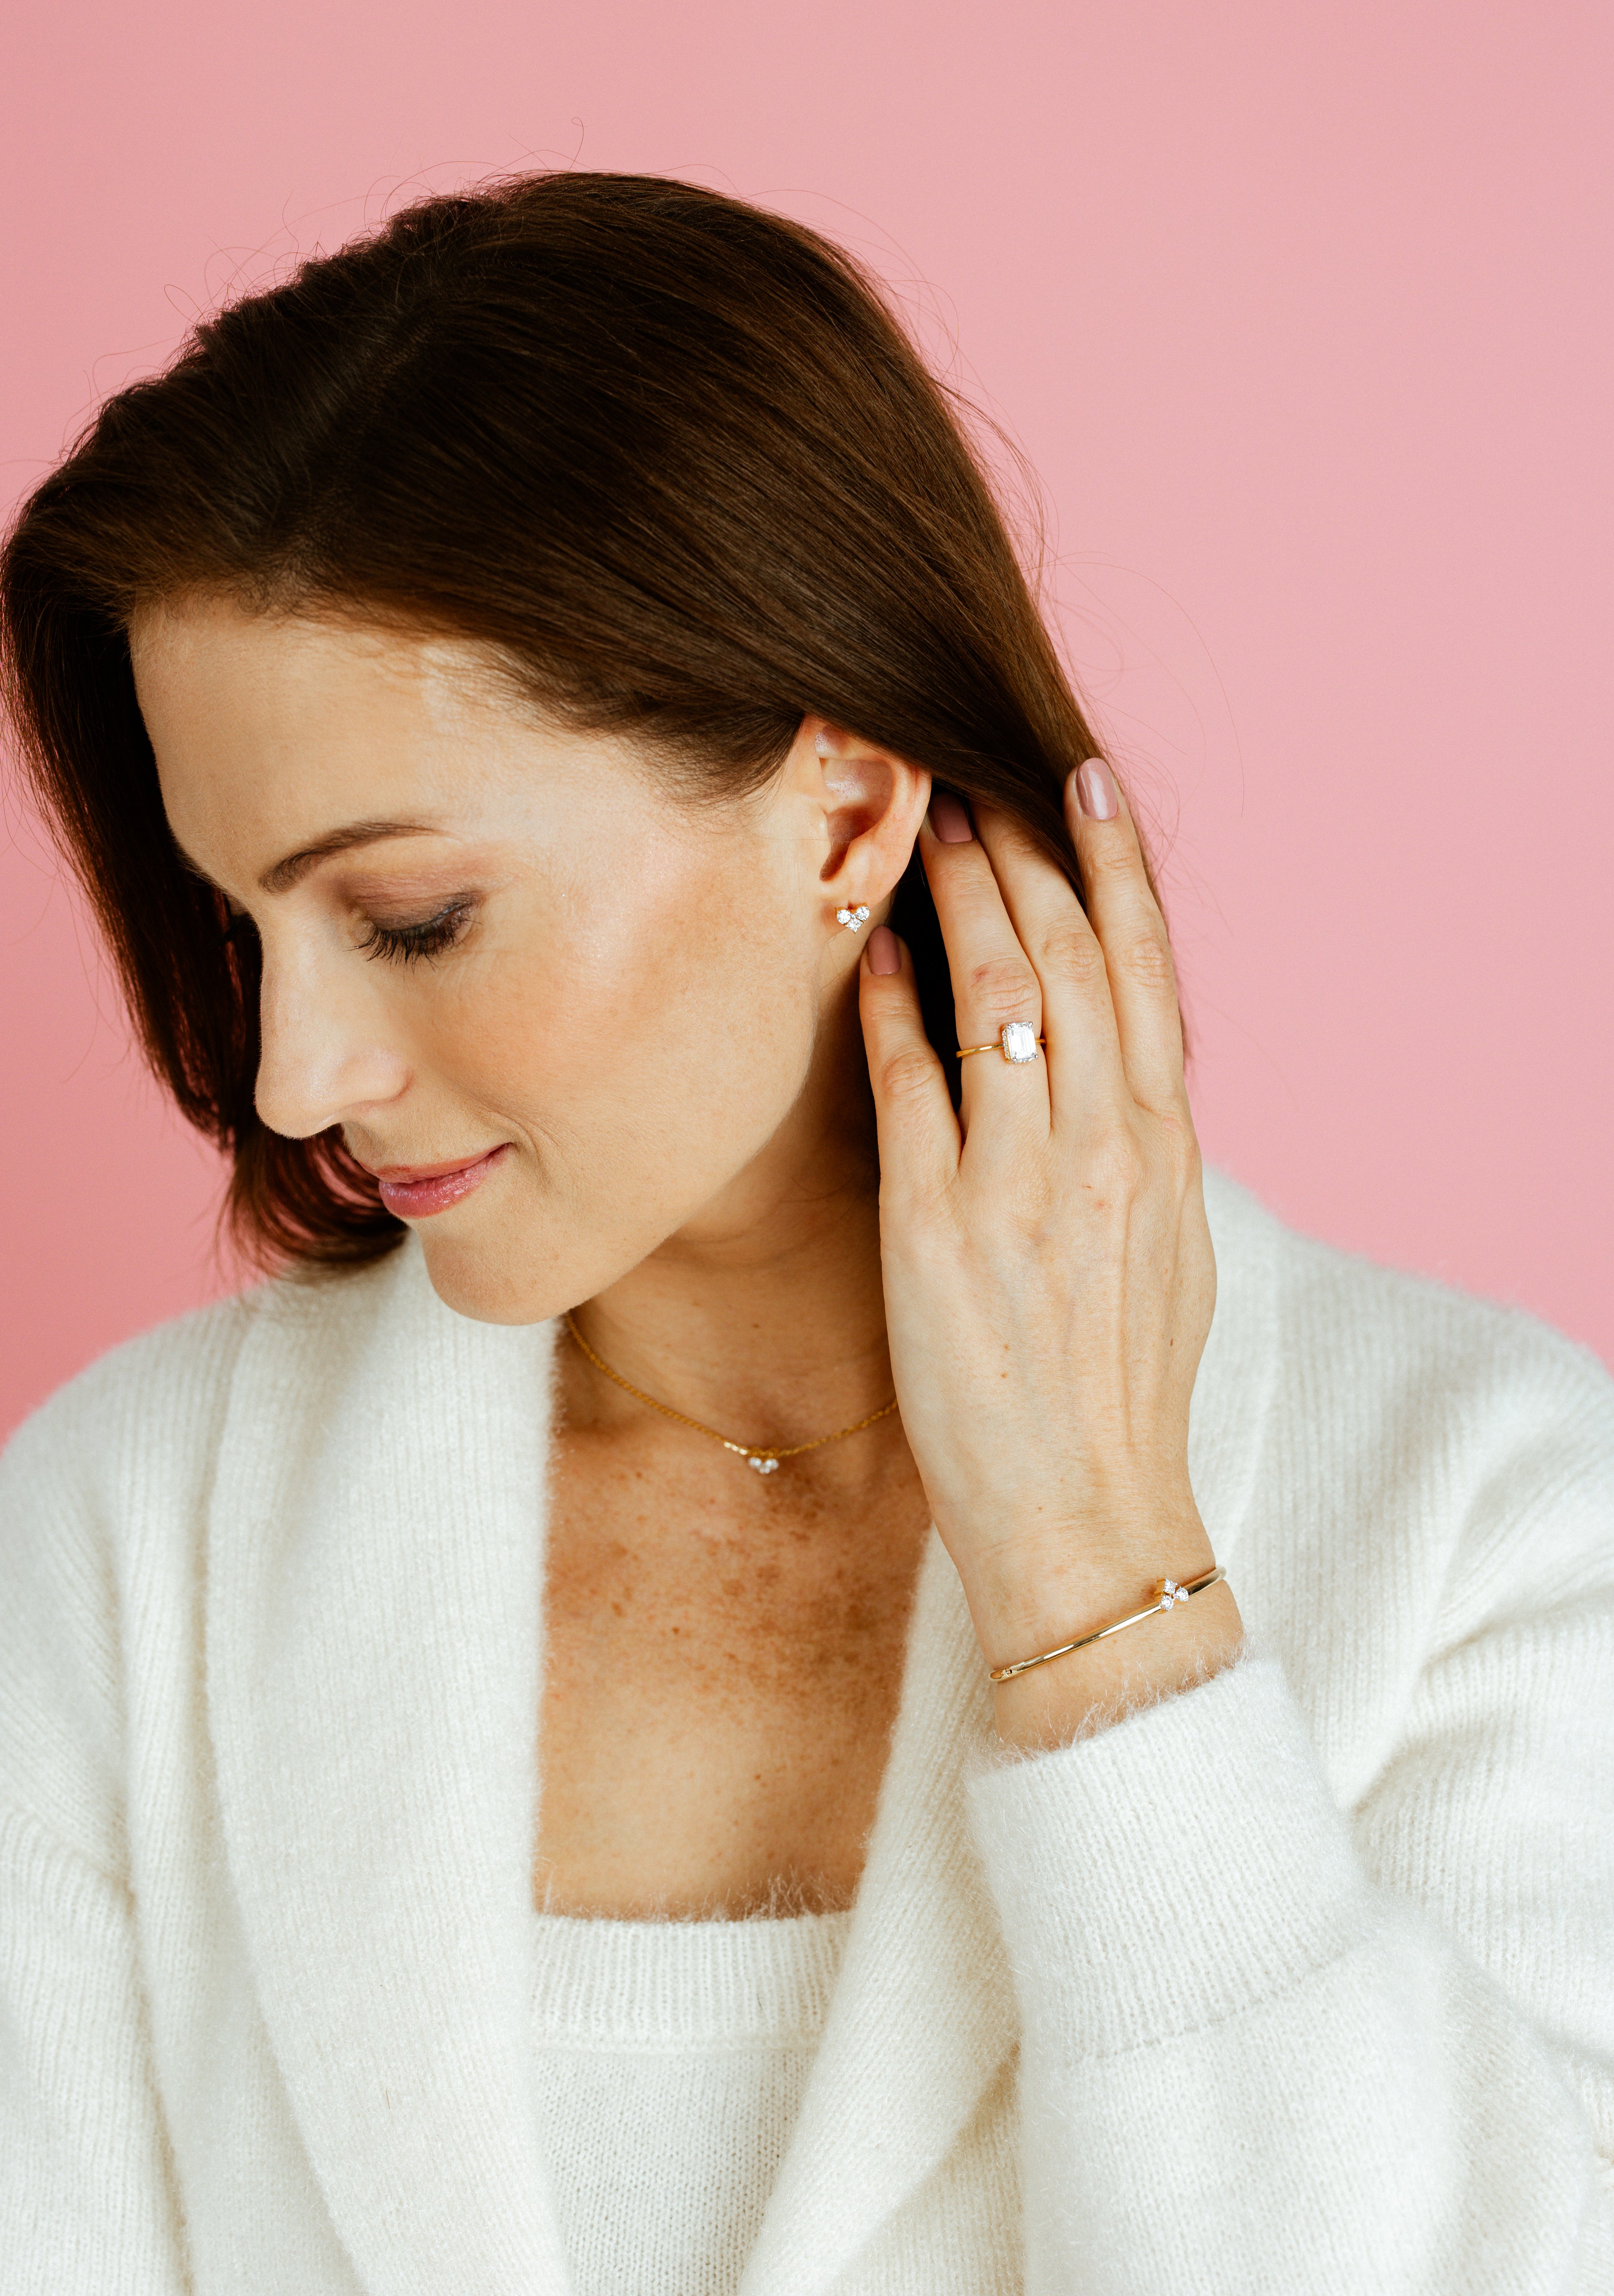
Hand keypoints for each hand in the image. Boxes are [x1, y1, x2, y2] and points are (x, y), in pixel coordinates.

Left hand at [858, 759, 1242, 1742]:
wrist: (1091, 1524)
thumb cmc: (1122, 1397)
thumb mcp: (1170, 1258)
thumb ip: (1146, 1153)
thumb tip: (1122, 1069)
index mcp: (1164, 1153)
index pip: (1143, 974)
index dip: (1112, 870)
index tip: (1082, 784)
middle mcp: (1103, 1150)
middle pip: (1068, 959)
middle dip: (1023, 852)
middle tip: (980, 770)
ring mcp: (1021, 1185)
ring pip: (996, 997)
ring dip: (958, 896)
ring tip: (925, 821)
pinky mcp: (938, 1230)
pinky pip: (913, 1087)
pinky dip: (891, 1007)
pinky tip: (872, 945)